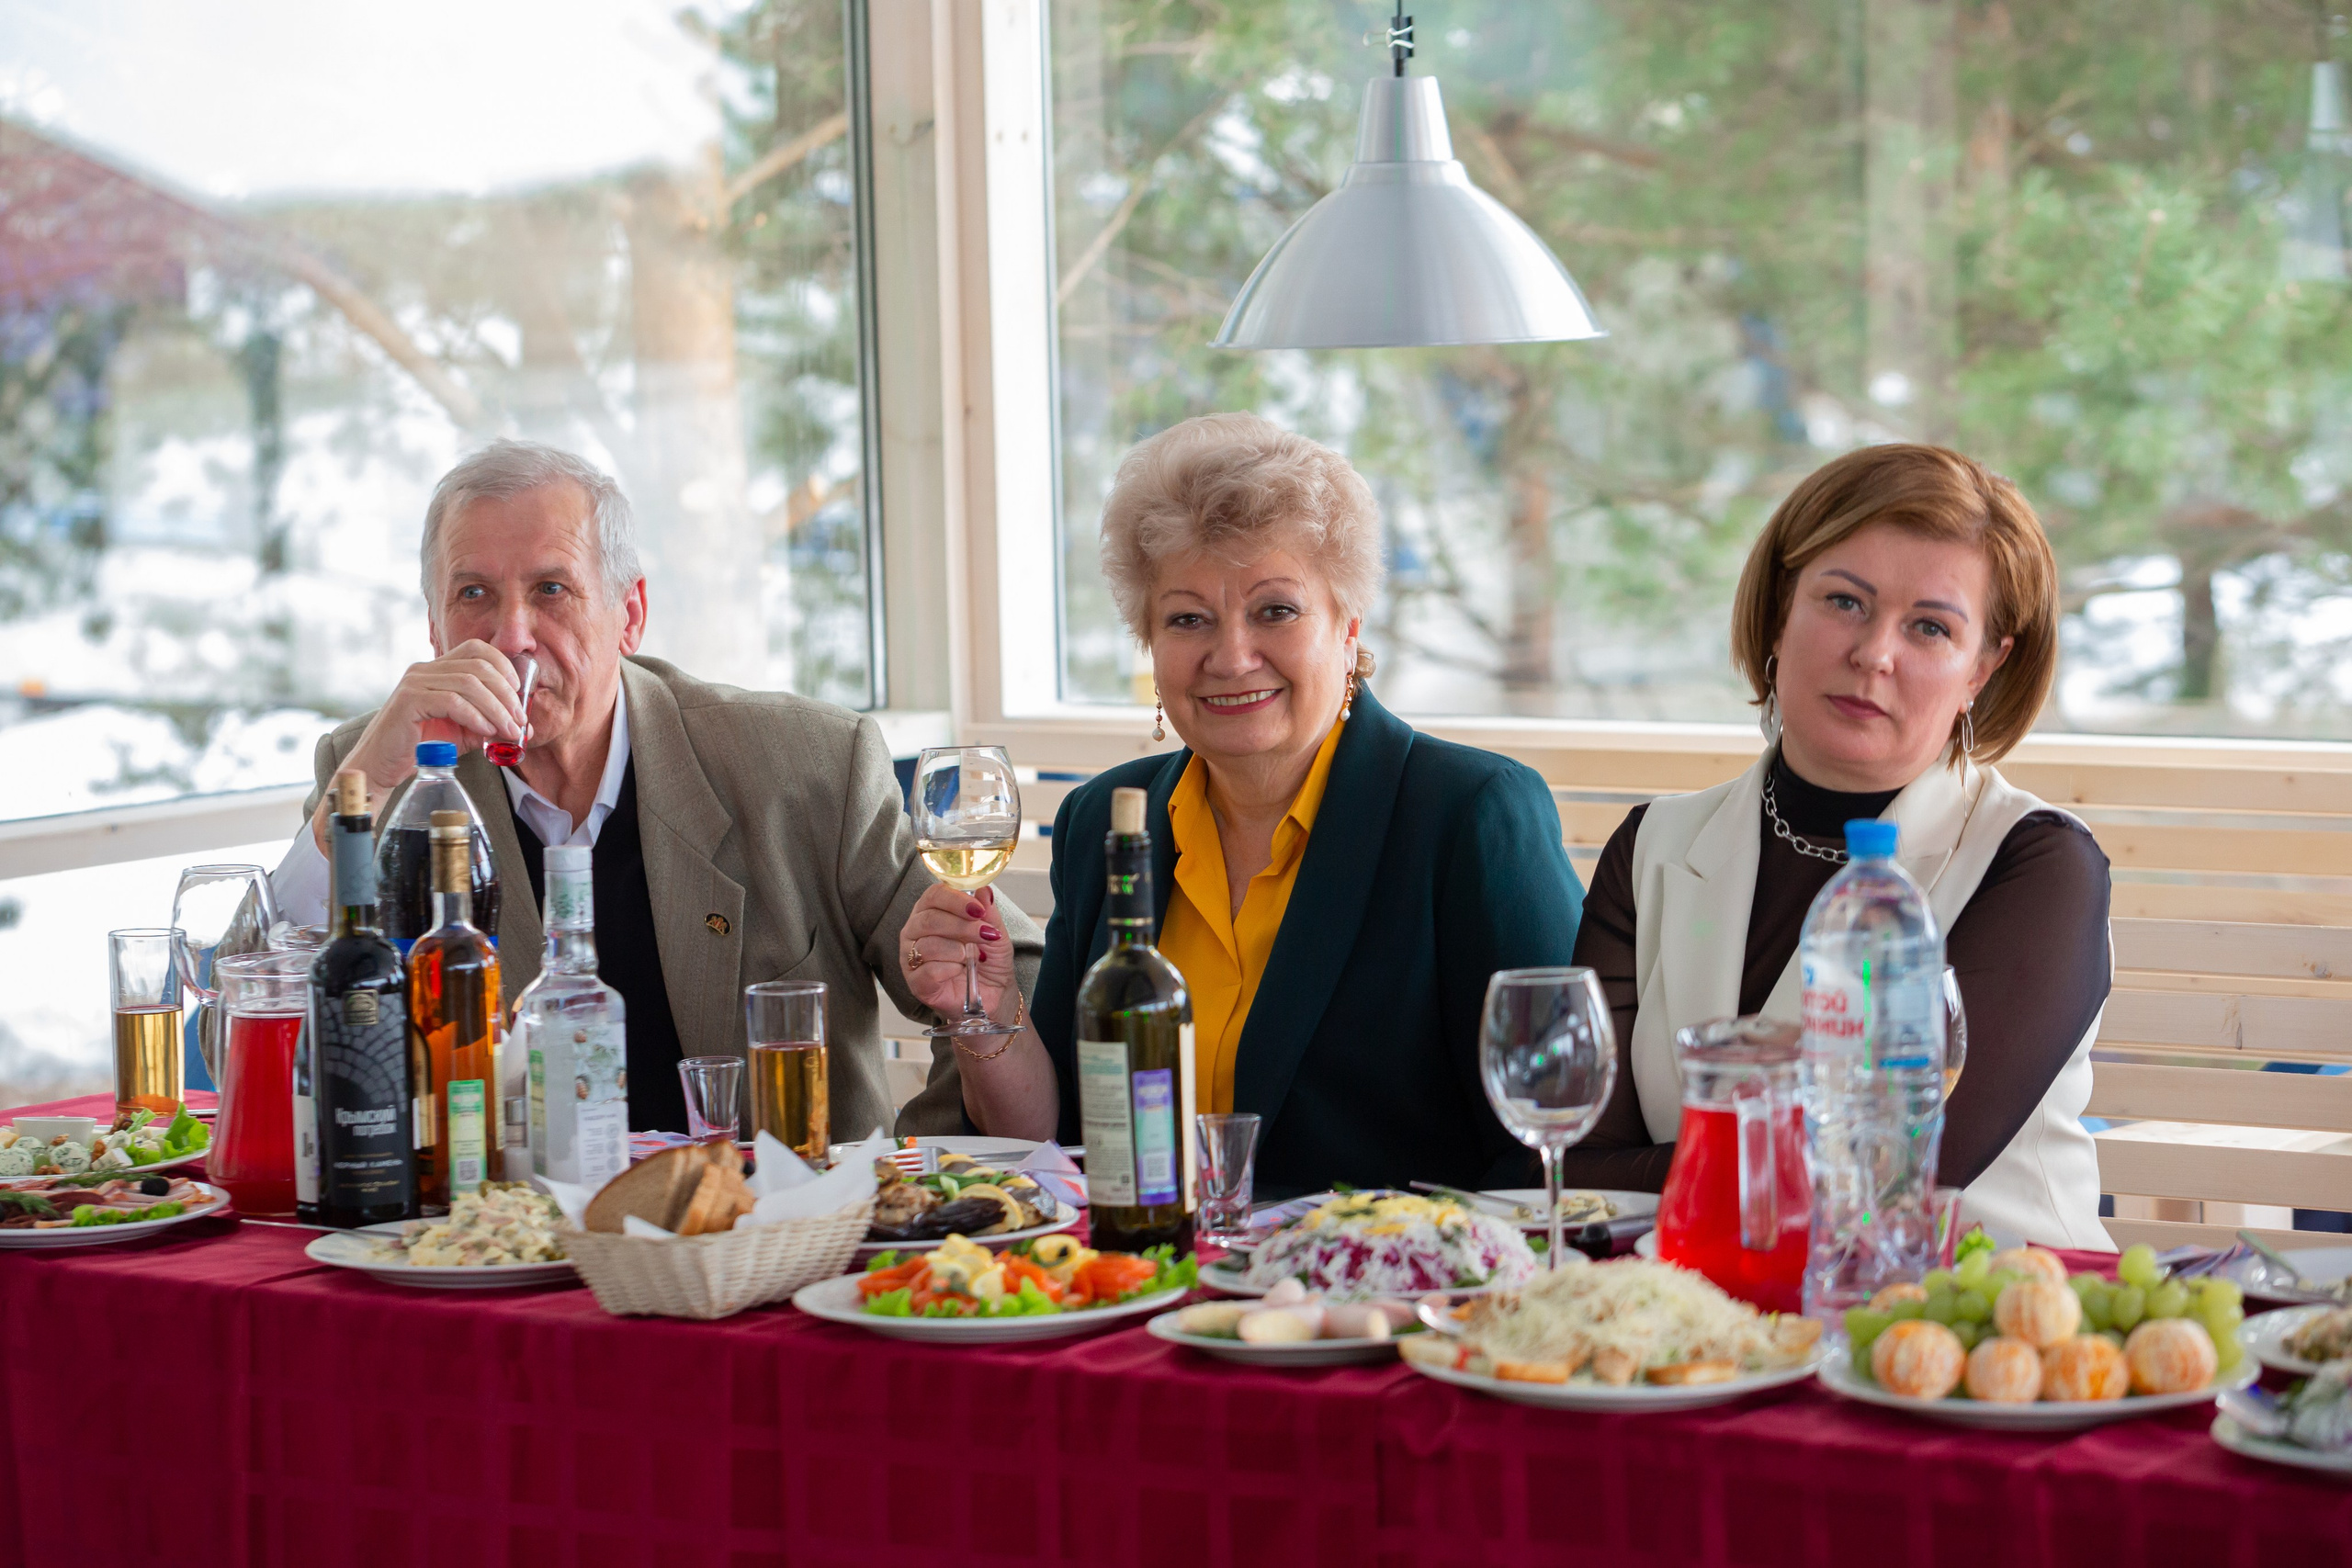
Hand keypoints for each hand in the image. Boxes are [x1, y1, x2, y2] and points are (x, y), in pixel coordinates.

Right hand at [313, 640, 525, 849]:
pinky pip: (452, 701)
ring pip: (469, 684)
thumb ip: (491, 725)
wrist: (382, 765)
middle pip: (478, 666)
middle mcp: (425, 669)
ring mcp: (415, 682)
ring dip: (496, 708)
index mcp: (437, 669)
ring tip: (509, 730)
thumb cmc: (421, 747)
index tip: (519, 694)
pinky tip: (485, 731)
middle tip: (520, 720)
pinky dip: (475, 716)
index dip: (503, 666)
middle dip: (506, 694)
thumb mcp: (463, 732)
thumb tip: (525, 728)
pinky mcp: (409, 701)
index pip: (476, 649)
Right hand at [899, 883, 1017, 1026]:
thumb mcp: (995, 934)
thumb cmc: (988, 961)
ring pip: (927, 945)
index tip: (978, 909)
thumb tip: (983, 890)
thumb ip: (988, 913)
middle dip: (961, 926)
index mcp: (932, 912)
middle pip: (929, 918)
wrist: (993, 996)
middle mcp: (916, 931)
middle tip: (984, 934)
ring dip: (958, 950)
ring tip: (974, 957)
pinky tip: (959, 971)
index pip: (934, 895)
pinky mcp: (915, 982)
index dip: (955, 899)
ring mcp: (912, 957)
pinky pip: (926, 970)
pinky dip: (949, 968)